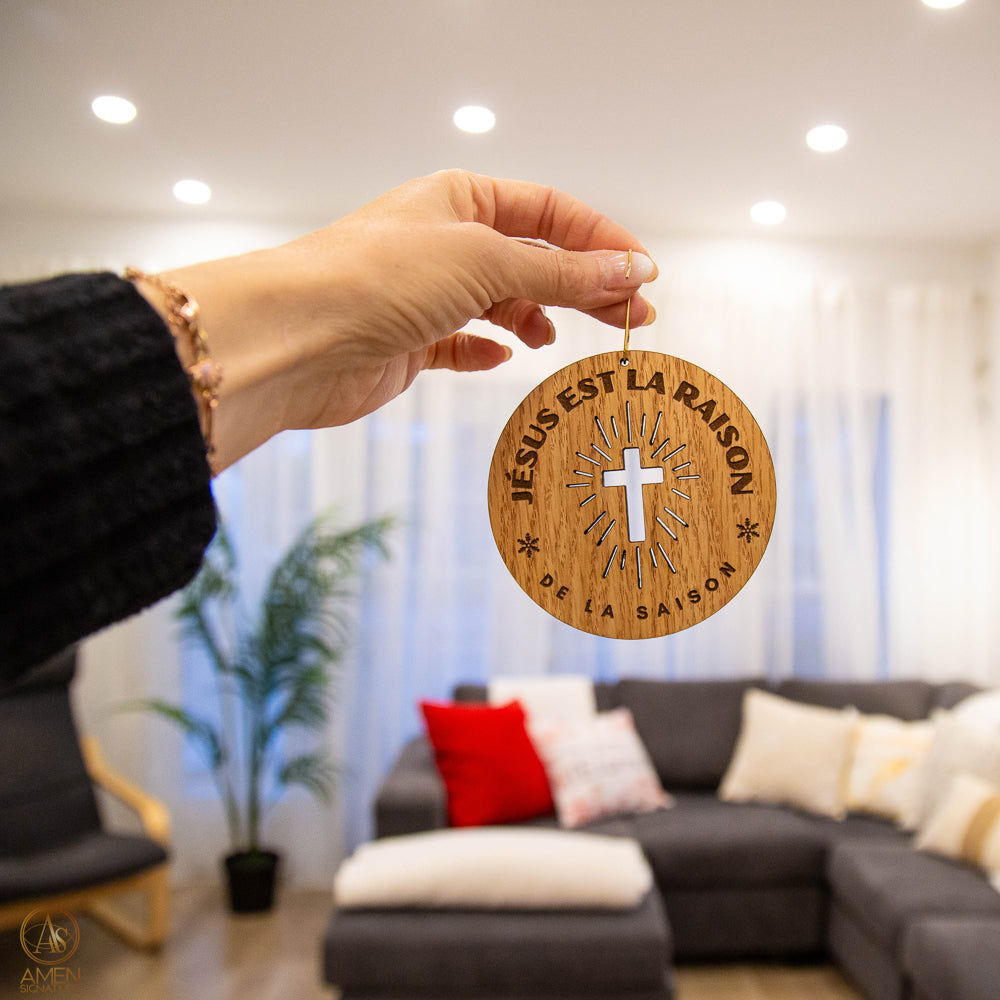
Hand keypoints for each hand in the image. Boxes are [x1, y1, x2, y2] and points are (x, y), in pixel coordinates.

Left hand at [144, 170, 657, 471]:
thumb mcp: (486, 260)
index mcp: (460, 199)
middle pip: (533, 259)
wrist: (297, 338)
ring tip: (557, 339)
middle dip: (584, 286)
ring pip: (500, 302)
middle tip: (632, 320)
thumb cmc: (377, 278)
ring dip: (536, 318)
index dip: (601, 241)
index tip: (644, 276)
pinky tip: (500, 358)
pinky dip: (486, 351)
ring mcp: (425, 294)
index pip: (550, 212)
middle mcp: (443, 241)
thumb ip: (562, 271)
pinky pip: (460, 345)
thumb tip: (631, 271)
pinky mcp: (408, 343)